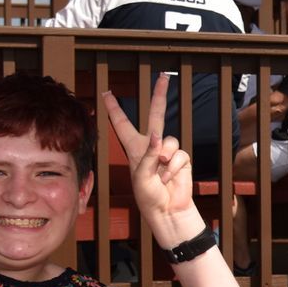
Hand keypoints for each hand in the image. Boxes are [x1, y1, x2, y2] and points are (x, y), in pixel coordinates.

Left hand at [103, 77, 191, 225]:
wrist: (167, 209)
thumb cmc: (147, 195)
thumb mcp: (141, 175)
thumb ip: (149, 153)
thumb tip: (159, 135)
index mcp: (134, 147)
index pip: (122, 123)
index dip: (114, 108)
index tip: (106, 92)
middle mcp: (150, 145)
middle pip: (155, 114)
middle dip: (159, 95)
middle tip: (164, 76)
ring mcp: (167, 151)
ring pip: (170, 139)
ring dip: (164, 160)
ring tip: (160, 175)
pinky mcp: (181, 158)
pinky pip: (179, 154)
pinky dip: (174, 168)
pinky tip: (170, 178)